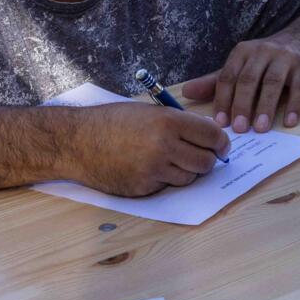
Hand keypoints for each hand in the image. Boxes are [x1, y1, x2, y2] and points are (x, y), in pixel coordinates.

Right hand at [64, 102, 229, 196]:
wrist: (77, 141)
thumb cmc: (113, 121)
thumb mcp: (149, 111)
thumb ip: (179, 122)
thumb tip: (208, 133)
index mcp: (169, 122)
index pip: (212, 135)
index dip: (221, 142)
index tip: (222, 146)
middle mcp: (164, 146)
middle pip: (206, 161)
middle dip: (208, 160)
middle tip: (202, 156)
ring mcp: (153, 170)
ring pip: (189, 177)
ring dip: (187, 171)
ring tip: (173, 161)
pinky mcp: (143, 188)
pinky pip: (167, 187)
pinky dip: (165, 180)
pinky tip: (150, 168)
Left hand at [182, 32, 299, 133]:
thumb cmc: (267, 59)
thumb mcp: (241, 65)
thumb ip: (215, 81)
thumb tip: (186, 93)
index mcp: (242, 52)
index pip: (228, 76)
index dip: (223, 100)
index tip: (219, 123)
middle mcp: (263, 51)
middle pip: (249, 79)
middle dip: (242, 105)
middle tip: (239, 129)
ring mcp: (285, 58)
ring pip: (273, 83)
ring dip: (266, 107)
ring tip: (261, 128)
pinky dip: (295, 105)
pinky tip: (290, 122)